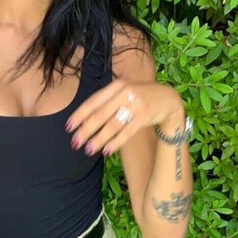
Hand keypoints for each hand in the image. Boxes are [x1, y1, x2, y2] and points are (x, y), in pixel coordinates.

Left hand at [65, 79, 184, 155]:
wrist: (169, 100)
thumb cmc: (140, 98)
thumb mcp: (124, 92)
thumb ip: (107, 101)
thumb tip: (83, 120)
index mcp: (116, 86)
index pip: (93, 101)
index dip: (79, 115)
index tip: (68, 127)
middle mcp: (124, 93)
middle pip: (100, 114)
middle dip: (85, 130)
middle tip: (74, 142)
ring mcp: (135, 104)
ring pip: (112, 125)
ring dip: (98, 139)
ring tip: (88, 150)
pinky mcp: (144, 116)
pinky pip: (126, 132)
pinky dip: (115, 142)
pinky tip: (106, 151)